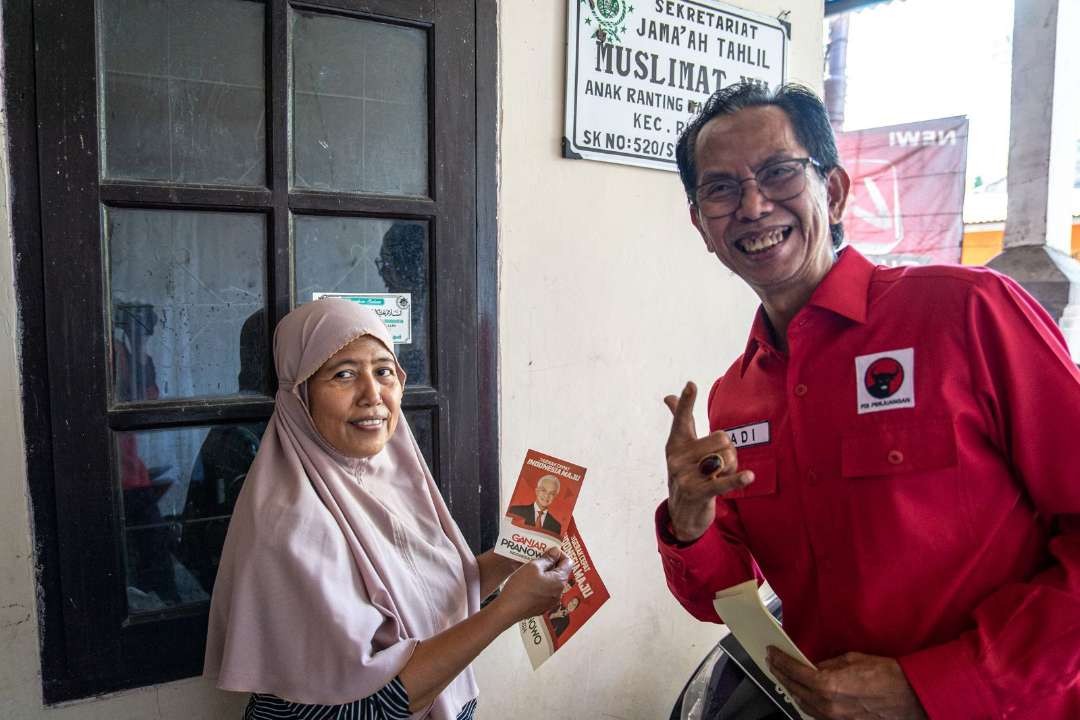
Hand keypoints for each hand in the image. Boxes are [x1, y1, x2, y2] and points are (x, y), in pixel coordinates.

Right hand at [494, 548, 571, 621]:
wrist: (508, 610)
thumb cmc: (520, 588)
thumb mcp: (533, 566)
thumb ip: (547, 558)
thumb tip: (556, 552)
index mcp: (559, 581)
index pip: (568, 562)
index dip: (559, 554)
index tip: (548, 551)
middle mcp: (559, 593)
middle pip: (560, 572)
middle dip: (551, 563)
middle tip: (538, 558)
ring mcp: (551, 602)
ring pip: (552, 582)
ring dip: (545, 574)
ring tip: (531, 569)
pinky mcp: (543, 607)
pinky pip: (546, 592)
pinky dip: (541, 584)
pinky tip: (529, 582)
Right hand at [664, 381, 753, 541]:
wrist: (682, 513)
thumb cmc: (687, 473)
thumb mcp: (681, 447)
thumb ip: (679, 420)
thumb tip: (669, 396)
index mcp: (676, 443)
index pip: (682, 418)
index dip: (687, 401)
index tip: (691, 384)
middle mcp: (677, 457)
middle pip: (721, 438)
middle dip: (728, 451)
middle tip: (718, 465)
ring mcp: (685, 476)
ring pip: (726, 458)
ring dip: (731, 468)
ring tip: (718, 477)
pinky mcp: (697, 493)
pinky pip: (723, 482)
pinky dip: (737, 479)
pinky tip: (749, 476)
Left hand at [766, 648, 927, 719]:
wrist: (911, 698)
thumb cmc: (887, 676)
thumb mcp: (853, 659)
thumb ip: (829, 664)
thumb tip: (815, 665)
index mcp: (828, 685)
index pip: (794, 671)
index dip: (780, 661)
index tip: (771, 653)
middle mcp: (827, 704)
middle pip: (794, 689)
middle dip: (781, 674)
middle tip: (773, 663)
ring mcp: (834, 718)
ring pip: (802, 704)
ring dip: (791, 689)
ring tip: (784, 676)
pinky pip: (816, 714)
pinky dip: (806, 702)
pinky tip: (803, 693)